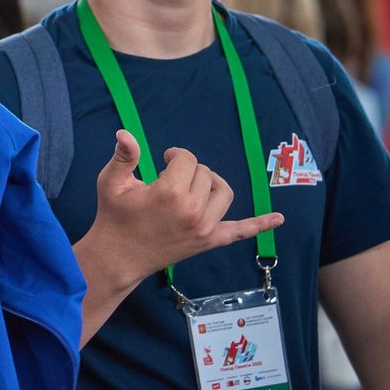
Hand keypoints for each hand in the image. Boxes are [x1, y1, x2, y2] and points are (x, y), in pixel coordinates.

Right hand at [86, 130, 282, 286]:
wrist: (118, 257)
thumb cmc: (113, 217)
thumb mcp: (111, 183)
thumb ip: (123, 156)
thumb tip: (125, 132)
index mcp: (170, 193)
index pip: (186, 159)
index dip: (174, 156)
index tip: (164, 161)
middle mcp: (192, 210)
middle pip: (205, 173)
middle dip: (189, 170)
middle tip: (170, 178)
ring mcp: (204, 228)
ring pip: (223, 192)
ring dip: (212, 183)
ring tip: (195, 185)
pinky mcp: (209, 241)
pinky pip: (240, 231)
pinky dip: (260, 224)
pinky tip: (279, 219)